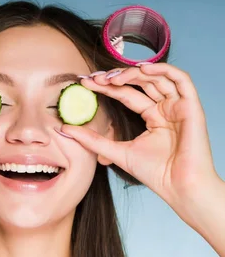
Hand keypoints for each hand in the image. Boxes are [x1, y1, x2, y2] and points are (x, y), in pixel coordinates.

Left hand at [61, 63, 218, 205]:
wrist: (178, 187)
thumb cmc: (155, 173)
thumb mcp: (116, 152)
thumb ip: (92, 139)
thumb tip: (63, 128)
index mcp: (152, 117)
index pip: (126, 94)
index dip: (106, 87)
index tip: (85, 83)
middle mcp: (166, 108)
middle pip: (140, 83)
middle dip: (116, 77)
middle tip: (94, 79)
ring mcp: (179, 106)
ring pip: (157, 77)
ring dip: (134, 73)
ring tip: (112, 78)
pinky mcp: (191, 106)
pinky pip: (180, 79)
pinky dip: (162, 69)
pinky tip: (141, 69)